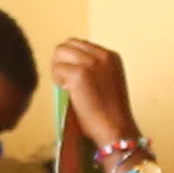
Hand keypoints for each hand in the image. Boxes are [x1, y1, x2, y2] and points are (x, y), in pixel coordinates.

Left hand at [51, 38, 138, 158]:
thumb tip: (69, 65)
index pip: (80, 44)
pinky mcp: (79, 74)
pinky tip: (68, 91)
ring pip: (60, 53)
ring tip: (68, 86)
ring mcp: (91, 63)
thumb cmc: (110, 114)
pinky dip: (58, 80)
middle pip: (68, 44)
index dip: (72, 60)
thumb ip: (94, 69)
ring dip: (59, 69)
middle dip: (62, 61)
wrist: (116, 129)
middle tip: (67, 81)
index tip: (75, 78)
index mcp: (111, 56)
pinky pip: (57, 68)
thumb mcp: (108, 82)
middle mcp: (102, 55)